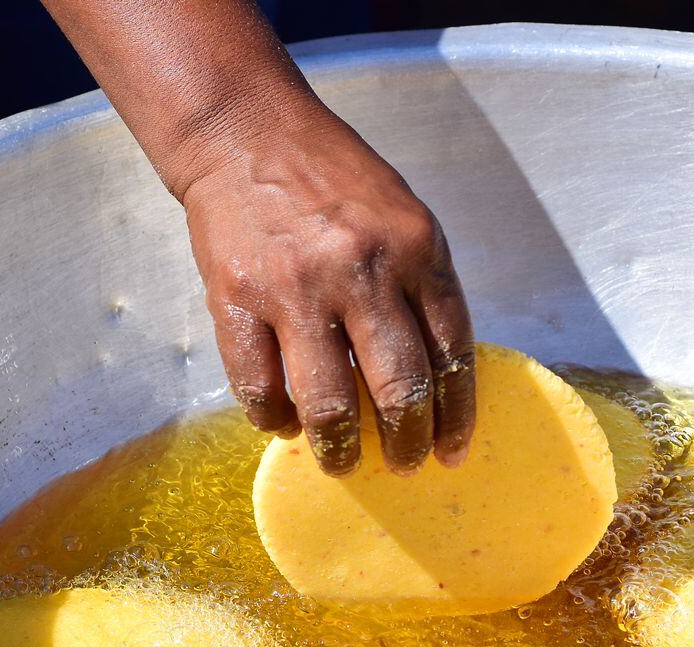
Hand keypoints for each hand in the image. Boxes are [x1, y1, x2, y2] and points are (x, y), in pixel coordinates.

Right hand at [181, 106, 473, 475]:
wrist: (245, 133)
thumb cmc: (334, 181)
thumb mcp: (405, 219)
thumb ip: (422, 290)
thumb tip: (437, 380)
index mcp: (415, 249)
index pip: (451, 353)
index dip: (456, 415)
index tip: (454, 451)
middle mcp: (360, 270)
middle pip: (400, 387)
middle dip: (407, 443)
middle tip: (404, 466)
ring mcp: (296, 287)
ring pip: (330, 401)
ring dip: (340, 447)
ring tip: (344, 461)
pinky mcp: (238, 298)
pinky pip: (260, 385)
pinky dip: (275, 418)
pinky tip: (286, 426)